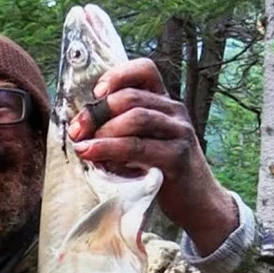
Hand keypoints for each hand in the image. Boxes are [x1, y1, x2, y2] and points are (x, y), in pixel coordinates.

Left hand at [67, 58, 238, 254]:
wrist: (197, 202)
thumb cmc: (163, 170)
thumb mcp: (145, 141)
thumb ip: (122, 128)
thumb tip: (82, 124)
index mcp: (165, 103)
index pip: (145, 70)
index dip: (117, 75)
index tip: (95, 93)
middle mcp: (174, 112)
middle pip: (131, 97)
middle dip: (97, 112)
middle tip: (76, 130)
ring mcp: (179, 133)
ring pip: (135, 118)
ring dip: (102, 132)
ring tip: (82, 146)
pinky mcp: (177, 156)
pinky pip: (138, 147)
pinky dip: (110, 150)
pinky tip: (93, 155)